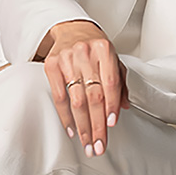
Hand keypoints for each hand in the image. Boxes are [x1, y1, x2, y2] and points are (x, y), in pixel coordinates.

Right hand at [35, 21, 126, 155]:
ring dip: (82, 126)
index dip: (111, 105)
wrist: (71, 29)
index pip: (110, 82)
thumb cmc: (94, 48)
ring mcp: (67, 59)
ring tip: (87, 144)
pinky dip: (66, 116)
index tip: (111, 125)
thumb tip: (123, 107)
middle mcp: (85, 53)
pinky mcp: (51, 65)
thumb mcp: (112, 59)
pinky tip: (72, 130)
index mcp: (104, 50)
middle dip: (97, 124)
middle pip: (93, 95)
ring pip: (76, 100)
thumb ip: (120, 81)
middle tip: (99, 145)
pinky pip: (59, 97)